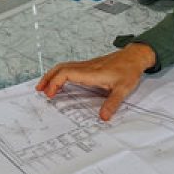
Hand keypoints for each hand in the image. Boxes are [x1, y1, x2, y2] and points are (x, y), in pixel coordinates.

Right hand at [36, 43, 156, 120]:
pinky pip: (70, 68)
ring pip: (64, 67)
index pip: (66, 73)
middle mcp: (87, 67)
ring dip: (53, 75)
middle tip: (39, 90)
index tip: (50, 94)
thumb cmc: (129, 70)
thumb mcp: (123, 89)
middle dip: (48, 78)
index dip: (55, 82)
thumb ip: (112, 103)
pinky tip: (61, 83)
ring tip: (45, 87)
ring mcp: (87, 65)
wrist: (135, 56)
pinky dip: (61, 74)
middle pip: (60, 68)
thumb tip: (103, 117)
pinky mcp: (90, 66)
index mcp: (91, 72)